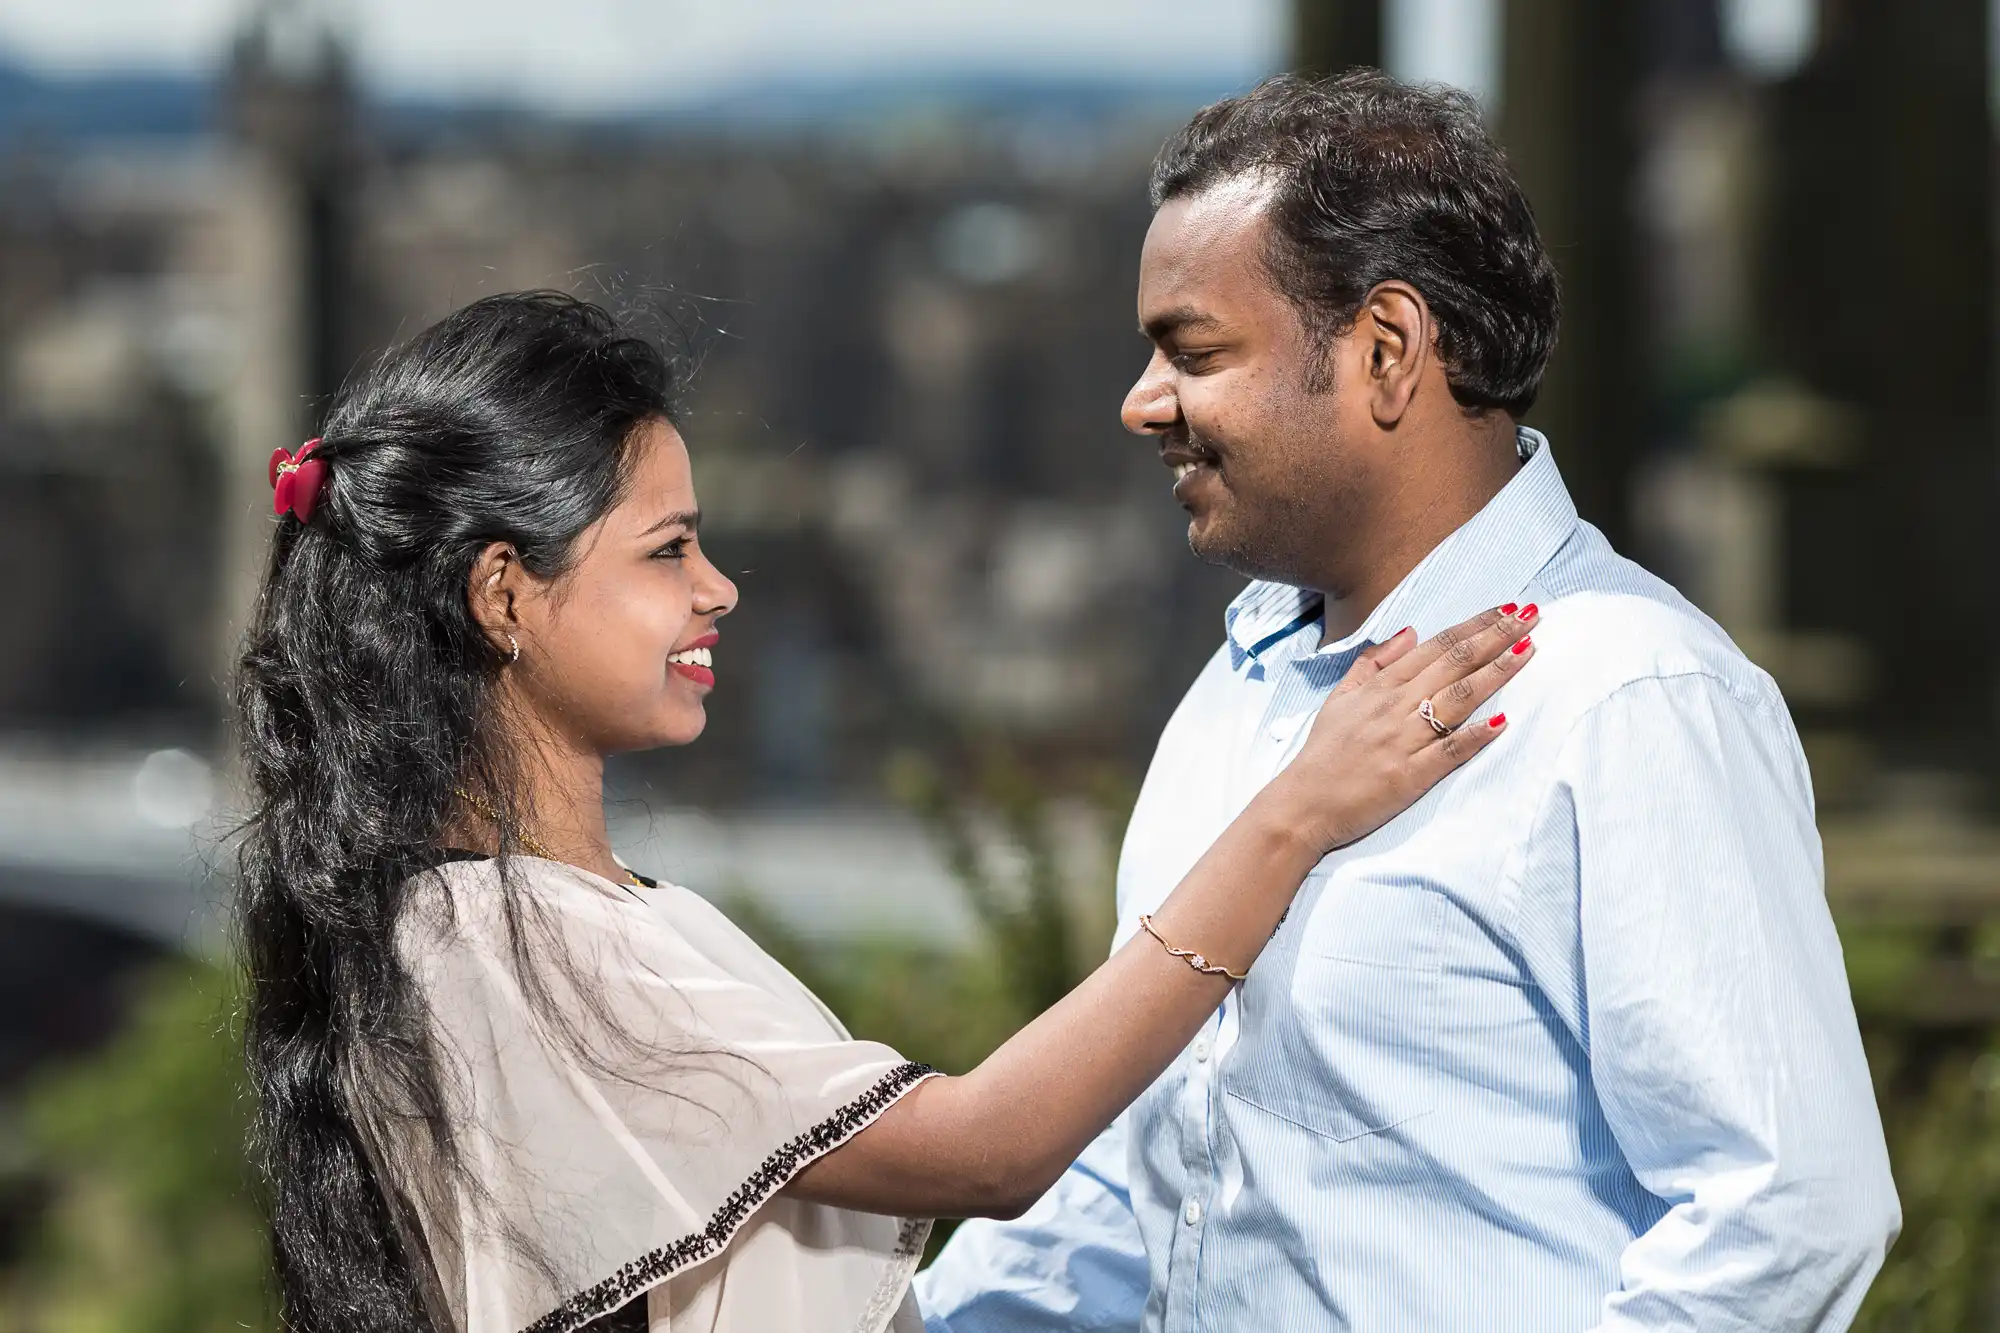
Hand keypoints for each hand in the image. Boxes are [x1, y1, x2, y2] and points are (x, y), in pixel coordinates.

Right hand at [1259, 604, 1538, 855]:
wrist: (1303, 804)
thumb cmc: (1323, 753)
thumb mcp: (1340, 697)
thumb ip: (1373, 662)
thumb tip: (1411, 632)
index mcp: (1381, 687)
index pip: (1437, 646)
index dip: (1476, 625)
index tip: (1508, 609)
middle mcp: (1395, 707)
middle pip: (1455, 664)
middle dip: (1497, 637)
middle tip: (1532, 617)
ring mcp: (1404, 741)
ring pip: (1458, 700)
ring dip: (1496, 674)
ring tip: (1527, 651)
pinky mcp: (1410, 776)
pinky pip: (1448, 751)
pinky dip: (1475, 736)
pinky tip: (1502, 720)